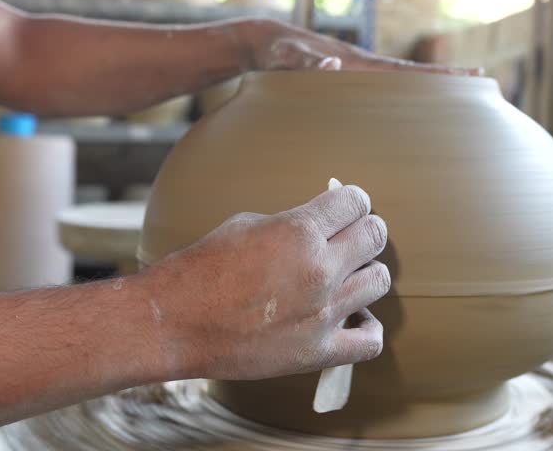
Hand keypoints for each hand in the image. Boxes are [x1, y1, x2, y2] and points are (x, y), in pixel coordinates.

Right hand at [145, 185, 390, 379]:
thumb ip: (292, 222)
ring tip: (342, 276)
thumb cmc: (201, 270)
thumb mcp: (246, 225)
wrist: (174, 322)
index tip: (343, 208)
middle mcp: (319, 269)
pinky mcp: (318, 350)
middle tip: (345, 238)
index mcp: (299, 231)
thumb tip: (321, 223)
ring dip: (363, 272)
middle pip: (375, 236)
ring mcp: (323, 313)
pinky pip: (370, 340)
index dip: (351, 201)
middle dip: (361, 230)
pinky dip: (366, 325)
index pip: (356, 202)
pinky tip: (351, 316)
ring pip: (378, 281)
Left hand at [241, 18, 481, 74]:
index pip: (404, 72)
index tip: (470, 76)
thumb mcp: (286, 58)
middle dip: (445, 79)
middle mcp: (362, 67)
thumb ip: (305, 63)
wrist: (265, 44)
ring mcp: (356, 74)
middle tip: (481, 81)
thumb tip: (333, 65)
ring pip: (397, 84)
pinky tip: (407, 110)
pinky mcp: (345, 82)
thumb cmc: (276, 52)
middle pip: (411, 76)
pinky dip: (398, 97)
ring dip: (425, 90)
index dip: (437, 76)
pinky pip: (378, 92)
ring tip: (456, 98)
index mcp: (357, 64)